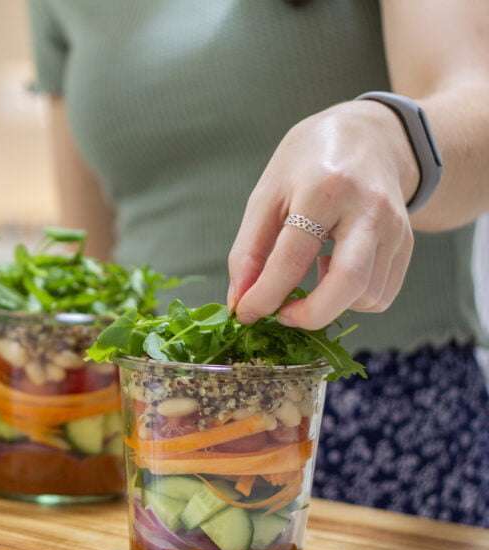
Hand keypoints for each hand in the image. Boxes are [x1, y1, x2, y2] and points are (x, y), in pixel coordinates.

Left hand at [227, 101, 419, 328]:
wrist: (368, 135)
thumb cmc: (306, 165)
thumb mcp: (267, 195)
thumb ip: (248, 251)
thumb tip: (239, 303)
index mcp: (324, 189)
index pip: (292, 258)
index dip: (265, 295)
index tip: (245, 315)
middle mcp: (368, 208)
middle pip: (348, 283)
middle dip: (310, 315)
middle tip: (282, 316)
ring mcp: (395, 227)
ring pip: (368, 296)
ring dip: (331, 304)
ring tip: (311, 274)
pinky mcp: (408, 242)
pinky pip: (381, 294)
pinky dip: (352, 298)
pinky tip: (334, 270)